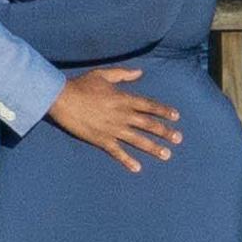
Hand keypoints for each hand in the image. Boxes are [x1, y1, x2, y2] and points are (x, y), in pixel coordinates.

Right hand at [47, 67, 183, 171]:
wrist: (62, 100)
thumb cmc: (82, 85)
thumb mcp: (104, 75)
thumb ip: (123, 74)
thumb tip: (140, 72)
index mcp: (123, 99)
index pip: (149, 106)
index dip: (163, 111)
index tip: (176, 117)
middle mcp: (122, 115)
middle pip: (148, 124)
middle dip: (165, 132)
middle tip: (178, 138)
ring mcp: (112, 129)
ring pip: (137, 140)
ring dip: (153, 148)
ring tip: (166, 155)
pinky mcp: (101, 140)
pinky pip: (117, 152)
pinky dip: (127, 161)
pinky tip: (138, 168)